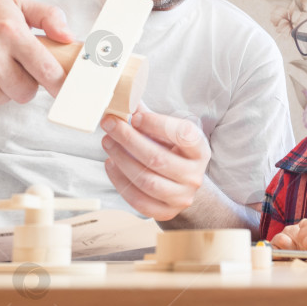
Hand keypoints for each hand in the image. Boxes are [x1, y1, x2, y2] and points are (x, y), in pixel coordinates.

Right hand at [0, 0, 73, 104]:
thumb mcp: (19, 5)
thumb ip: (50, 17)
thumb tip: (69, 38)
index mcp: (11, 31)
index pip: (46, 70)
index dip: (59, 83)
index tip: (64, 88)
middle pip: (25, 92)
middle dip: (28, 84)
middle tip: (19, 68)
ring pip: (4, 98)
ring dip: (4, 87)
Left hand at [100, 104, 210, 220]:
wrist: (183, 184)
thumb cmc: (172, 151)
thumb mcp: (169, 132)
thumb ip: (148, 115)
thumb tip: (124, 93)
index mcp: (199, 150)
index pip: (182, 134)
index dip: (156, 124)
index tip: (134, 115)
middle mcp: (194, 175)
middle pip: (158, 158)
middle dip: (128, 139)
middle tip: (109, 124)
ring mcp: (182, 197)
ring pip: (146, 180)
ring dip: (121, 159)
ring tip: (107, 142)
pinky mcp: (166, 212)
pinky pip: (138, 200)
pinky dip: (120, 182)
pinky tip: (110, 164)